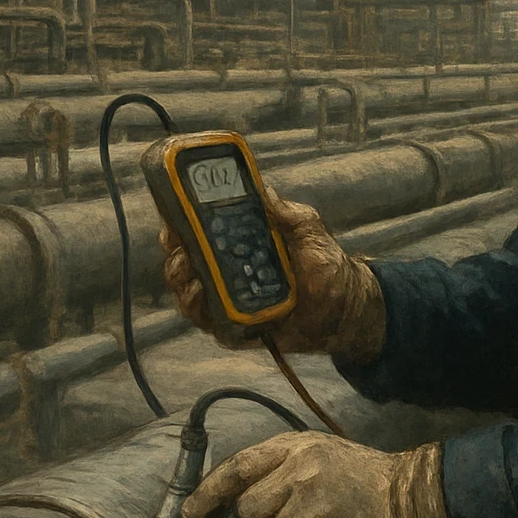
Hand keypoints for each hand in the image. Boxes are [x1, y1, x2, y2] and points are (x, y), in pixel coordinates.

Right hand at [160, 183, 384, 358]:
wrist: (345, 312)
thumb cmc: (327, 268)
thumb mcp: (311, 233)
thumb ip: (290, 214)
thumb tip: (266, 190)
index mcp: (240, 243)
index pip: (199, 231)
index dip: (179, 224)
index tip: (172, 219)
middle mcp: (227, 270)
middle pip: (184, 262)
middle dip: (175, 254)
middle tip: (180, 247)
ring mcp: (227, 299)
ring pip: (187, 291)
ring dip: (181, 280)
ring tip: (190, 272)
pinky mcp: (233, 327)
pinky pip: (206, 320)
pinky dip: (198, 309)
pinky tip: (200, 296)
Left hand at [181, 431, 461, 517]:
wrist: (414, 501)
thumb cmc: (367, 481)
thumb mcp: (322, 455)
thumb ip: (283, 469)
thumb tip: (235, 499)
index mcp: (298, 447)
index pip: (239, 467)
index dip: (208, 491)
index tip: (187, 514)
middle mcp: (299, 472)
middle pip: (249, 512)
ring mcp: (310, 508)